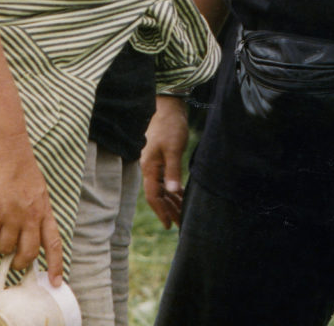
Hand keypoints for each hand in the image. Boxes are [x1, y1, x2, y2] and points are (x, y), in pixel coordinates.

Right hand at [0, 138, 62, 284]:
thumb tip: (31, 234)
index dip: (55, 264)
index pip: (54, 242)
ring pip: (5, 247)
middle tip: (14, 263)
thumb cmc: (21, 168)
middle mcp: (30, 215)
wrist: (6, 150)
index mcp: (44, 209)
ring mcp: (12, 214)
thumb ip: (36, 212)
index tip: (56, 282)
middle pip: (29, 252)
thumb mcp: (38, 191)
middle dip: (21, 262)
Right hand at [141, 96, 188, 228]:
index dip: (161, 211)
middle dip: (169, 210)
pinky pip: (167, 180)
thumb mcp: (173, 148)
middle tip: (181, 225)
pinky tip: (182, 196)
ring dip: (173, 202)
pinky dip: (174, 190)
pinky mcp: (162, 159)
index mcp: (149, 168)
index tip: (170, 225)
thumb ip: (173, 170)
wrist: (169, 107)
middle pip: (158, 195)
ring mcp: (156, 164)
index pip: (153, 196)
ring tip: (184, 215)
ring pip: (163, 189)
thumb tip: (173, 191)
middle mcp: (150, 168)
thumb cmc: (171, 126)